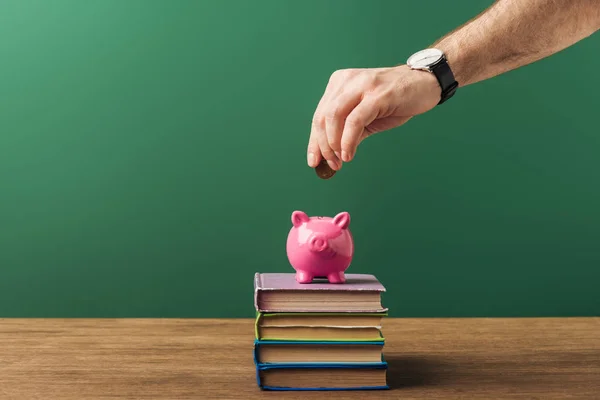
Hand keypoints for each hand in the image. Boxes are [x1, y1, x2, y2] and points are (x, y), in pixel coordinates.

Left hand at [307, 65, 441, 169]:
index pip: (319, 116)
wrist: (425, 83)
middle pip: (322, 117)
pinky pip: (355, 120)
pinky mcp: (377, 94)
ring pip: (334, 117)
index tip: (314, 162)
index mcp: (340, 84)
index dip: (314, 142)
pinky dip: (348, 140)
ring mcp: (362, 85)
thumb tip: (332, 156)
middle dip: (323, 146)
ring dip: (333, 144)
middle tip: (331, 164)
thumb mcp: (366, 116)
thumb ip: (348, 131)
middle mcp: (347, 81)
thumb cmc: (395, 100)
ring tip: (341, 160)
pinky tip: (349, 154)